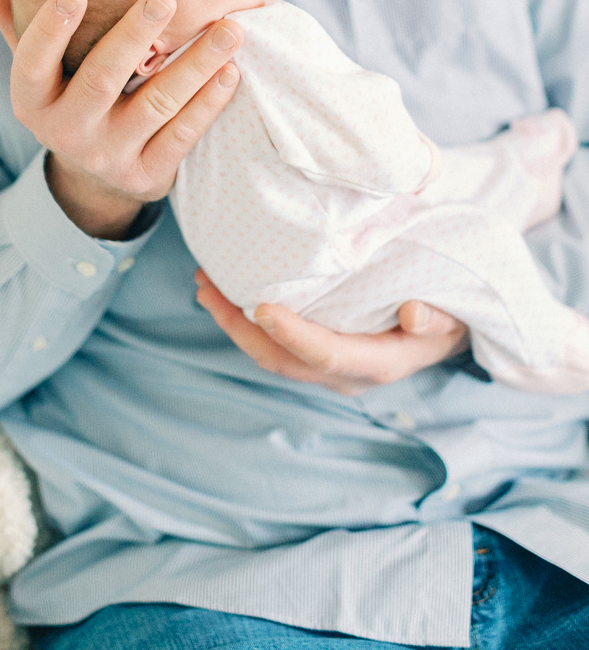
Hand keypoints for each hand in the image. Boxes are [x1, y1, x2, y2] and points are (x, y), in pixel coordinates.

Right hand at [0, 0, 242, 238]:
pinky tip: (231, 71)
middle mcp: (66, 131)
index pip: (31, 63)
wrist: (96, 180)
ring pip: (156, 105)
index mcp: (32, 101)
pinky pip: (182, 136)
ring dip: (195, 65)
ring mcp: (108, 155)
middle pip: (101, 79)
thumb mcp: (39, 69)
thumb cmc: (69, 98)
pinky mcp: (146, 174)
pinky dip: (209, 103)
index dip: (49, 29)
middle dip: (133, 35)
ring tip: (229, 28)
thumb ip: (14, 18)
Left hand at [194, 270, 468, 393]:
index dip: (292, 334)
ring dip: (234, 322)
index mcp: (377, 362)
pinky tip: (226, 293)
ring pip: (270, 354)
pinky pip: (274, 344)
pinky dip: (246, 320)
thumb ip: (438, 318)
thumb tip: (414, 315)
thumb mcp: (455, 313)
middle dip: (239, 327)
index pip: (326, 354)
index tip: (261, 306)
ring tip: (204, 285)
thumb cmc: (451, 310)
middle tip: (207, 287)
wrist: (452, 326)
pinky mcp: (318, 354)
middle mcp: (346, 373)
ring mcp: (328, 367)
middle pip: (282, 359)